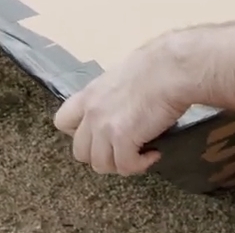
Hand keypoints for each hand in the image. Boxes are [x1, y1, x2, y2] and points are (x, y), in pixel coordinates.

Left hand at [53, 35, 193, 175]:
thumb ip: (112, 97)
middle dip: (102, 155)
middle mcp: (91, 112)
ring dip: (121, 163)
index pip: (62, 122)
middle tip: (123, 148)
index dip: (79, 134)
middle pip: (80, 152)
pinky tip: (154, 153)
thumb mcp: (121, 78)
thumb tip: (123, 109)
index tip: (100, 134)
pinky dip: (140, 165)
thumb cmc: (156, 67)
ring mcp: (104, 127)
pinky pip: (125, 166)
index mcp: (89, 95)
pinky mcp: (122, 139)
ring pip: (100, 165)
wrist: (171, 69)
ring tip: (140, 153)